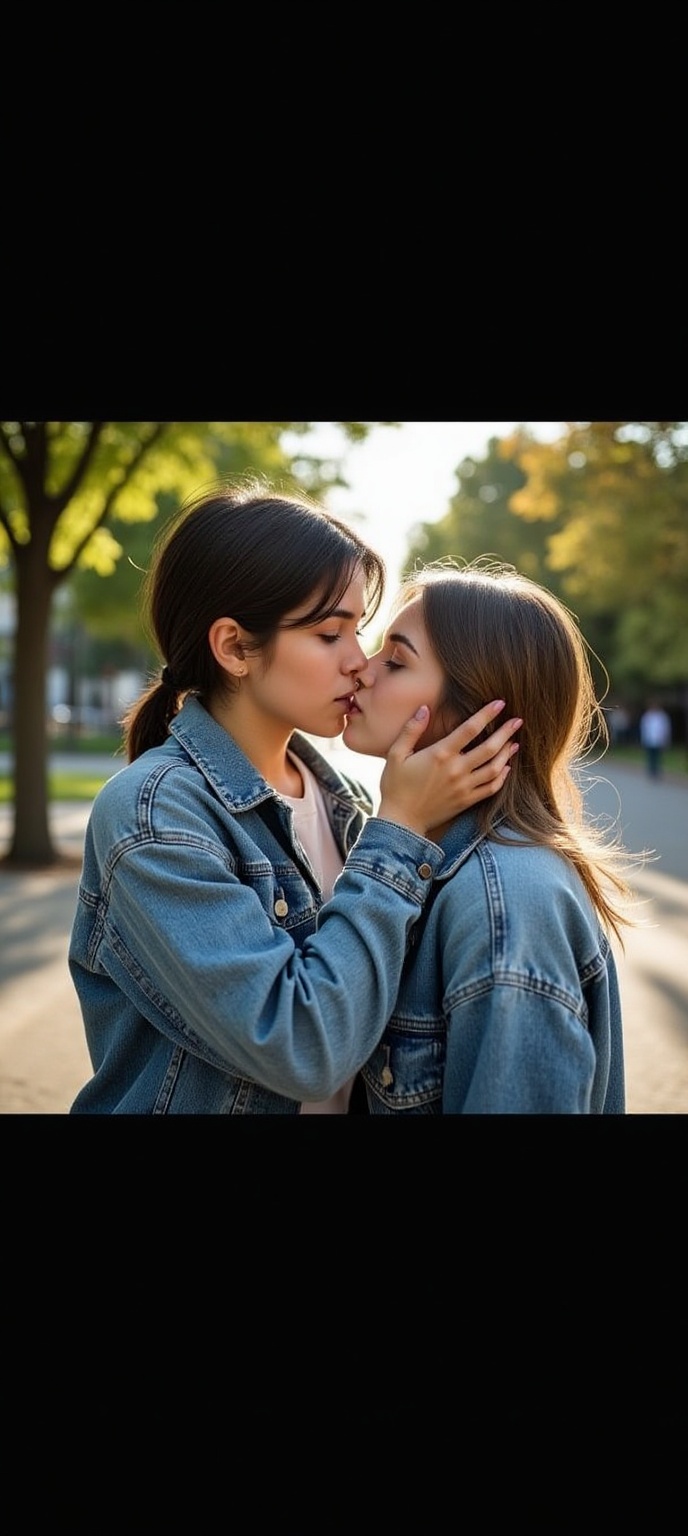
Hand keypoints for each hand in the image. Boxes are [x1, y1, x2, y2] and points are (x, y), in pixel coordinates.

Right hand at [378, 700, 520, 836]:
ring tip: (514, 742)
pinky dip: (502, 777)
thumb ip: (411, 730)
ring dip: (507, 753)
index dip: (487, 714)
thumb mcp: (395, 755)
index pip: (469, 729)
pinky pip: (491, 788)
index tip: (500, 703)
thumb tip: (424, 708)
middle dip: (506, 732)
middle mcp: (456, 770)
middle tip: (518, 721)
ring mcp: (464, 787)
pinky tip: (506, 768)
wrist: (400, 821)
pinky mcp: (467, 801)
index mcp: (440, 754)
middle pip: (489, 748)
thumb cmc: (395, 786)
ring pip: (495, 768)